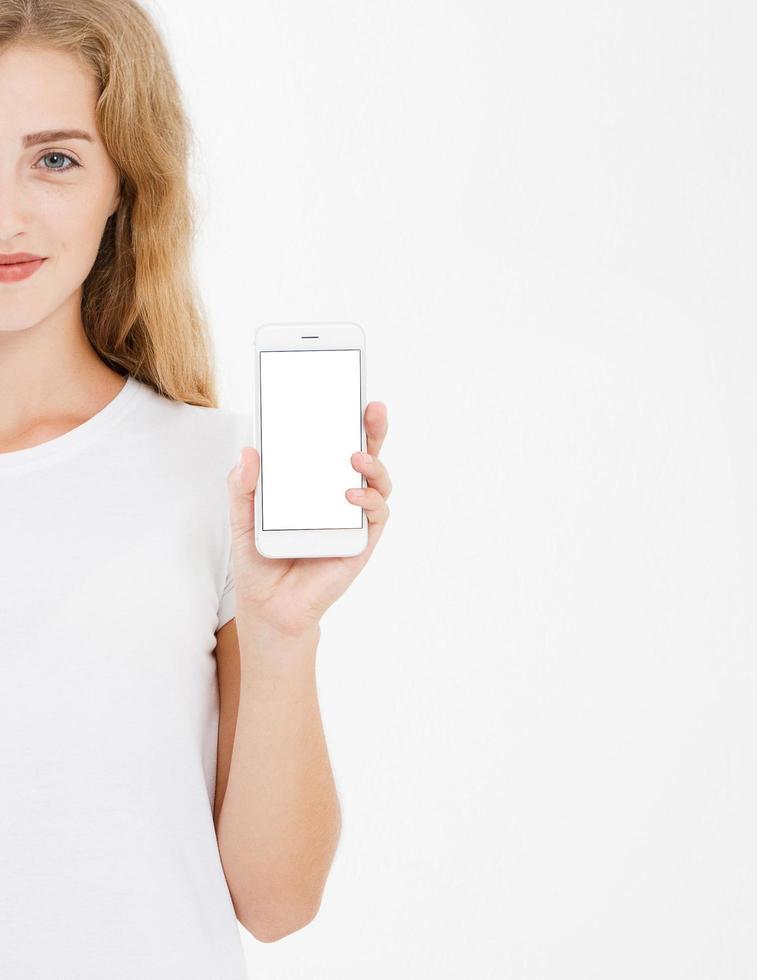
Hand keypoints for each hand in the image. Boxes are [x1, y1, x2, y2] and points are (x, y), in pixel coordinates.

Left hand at [226, 402, 390, 638]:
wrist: (269, 607)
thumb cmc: (261, 559)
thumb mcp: (242, 517)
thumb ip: (243, 486)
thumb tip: (250, 451)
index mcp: (313, 482)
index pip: (331, 441)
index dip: (342, 416)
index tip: (344, 388)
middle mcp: (338, 494)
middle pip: (364, 452)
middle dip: (372, 427)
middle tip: (371, 407)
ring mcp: (353, 516)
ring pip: (378, 480)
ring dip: (374, 463)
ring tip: (355, 456)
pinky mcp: (362, 541)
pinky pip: (376, 514)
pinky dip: (368, 501)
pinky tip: (350, 495)